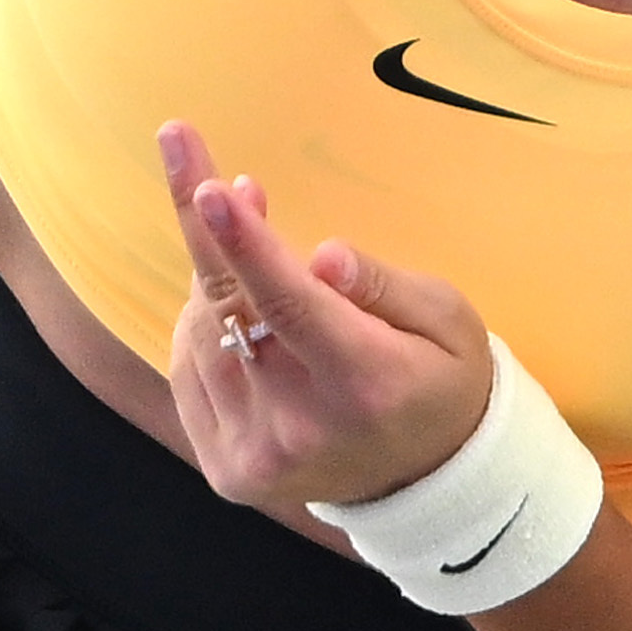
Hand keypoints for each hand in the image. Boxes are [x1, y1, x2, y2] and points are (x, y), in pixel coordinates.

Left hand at [155, 120, 496, 513]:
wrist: (426, 484)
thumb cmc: (439, 380)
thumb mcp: (447, 320)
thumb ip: (384, 284)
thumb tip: (322, 258)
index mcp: (367, 381)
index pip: (294, 307)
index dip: (248, 245)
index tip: (211, 188)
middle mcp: (303, 426)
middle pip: (232, 310)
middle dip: (206, 225)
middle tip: (184, 146)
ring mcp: (256, 456)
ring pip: (201, 334)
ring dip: (211, 273)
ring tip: (237, 235)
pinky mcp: (226, 470)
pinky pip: (188, 371)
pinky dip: (201, 322)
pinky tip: (233, 301)